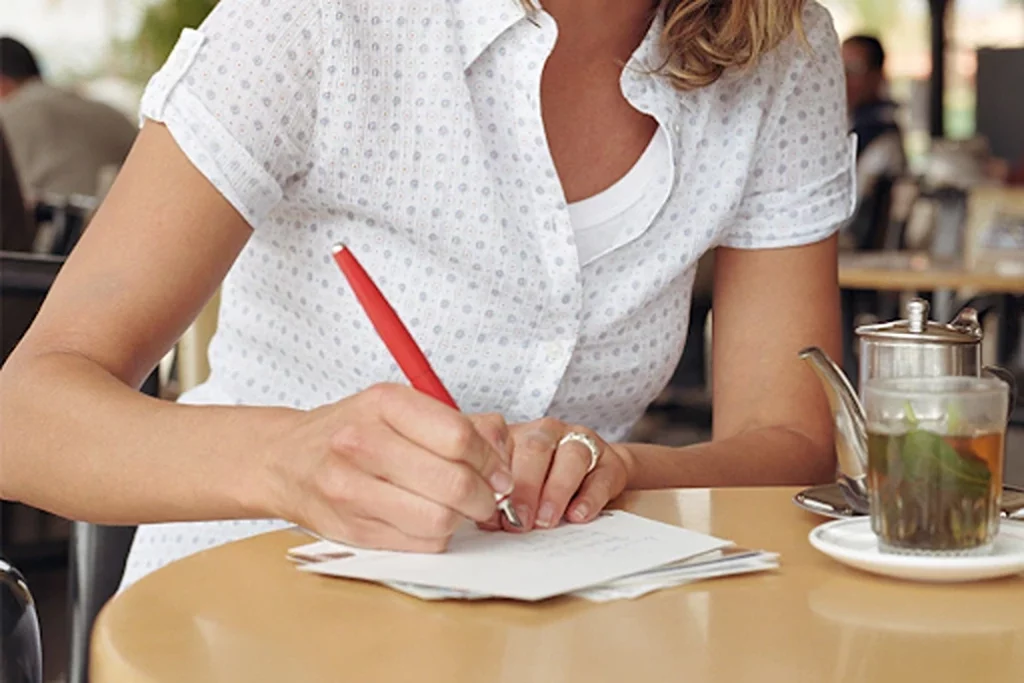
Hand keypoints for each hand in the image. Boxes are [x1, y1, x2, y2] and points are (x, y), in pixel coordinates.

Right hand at [265, 383, 514, 551]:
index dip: (491, 460)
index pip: (458, 437)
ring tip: (458, 508)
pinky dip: (437, 537)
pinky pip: (419, 544)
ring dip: (461, 519)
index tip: (499, 471)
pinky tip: (429, 520)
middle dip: (484, 496)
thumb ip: (456, 423)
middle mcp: (362, 443)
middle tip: (488, 496)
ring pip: (439, 520)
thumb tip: (503, 451)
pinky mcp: (352, 530)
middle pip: (453, 483)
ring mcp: (352, 489)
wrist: (285, 461)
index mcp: (383, 404)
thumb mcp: (398, 408)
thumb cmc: (350, 431)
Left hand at [481, 418, 631, 531]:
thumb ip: (500, 496)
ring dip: (556, 491)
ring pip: (571, 456)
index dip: (492, 475)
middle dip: (525, 487)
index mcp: (517, 434)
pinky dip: (589, 498)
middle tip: (518, 520)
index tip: (487, 504)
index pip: (500, 445)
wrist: (594, 473)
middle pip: (535, 449)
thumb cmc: (543, 480)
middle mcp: (548, 432)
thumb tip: (487, 518)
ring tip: (546, 520)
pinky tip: (577, 515)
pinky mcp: (610, 462)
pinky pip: (601, 476)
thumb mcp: (515, 482)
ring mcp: (581, 442)